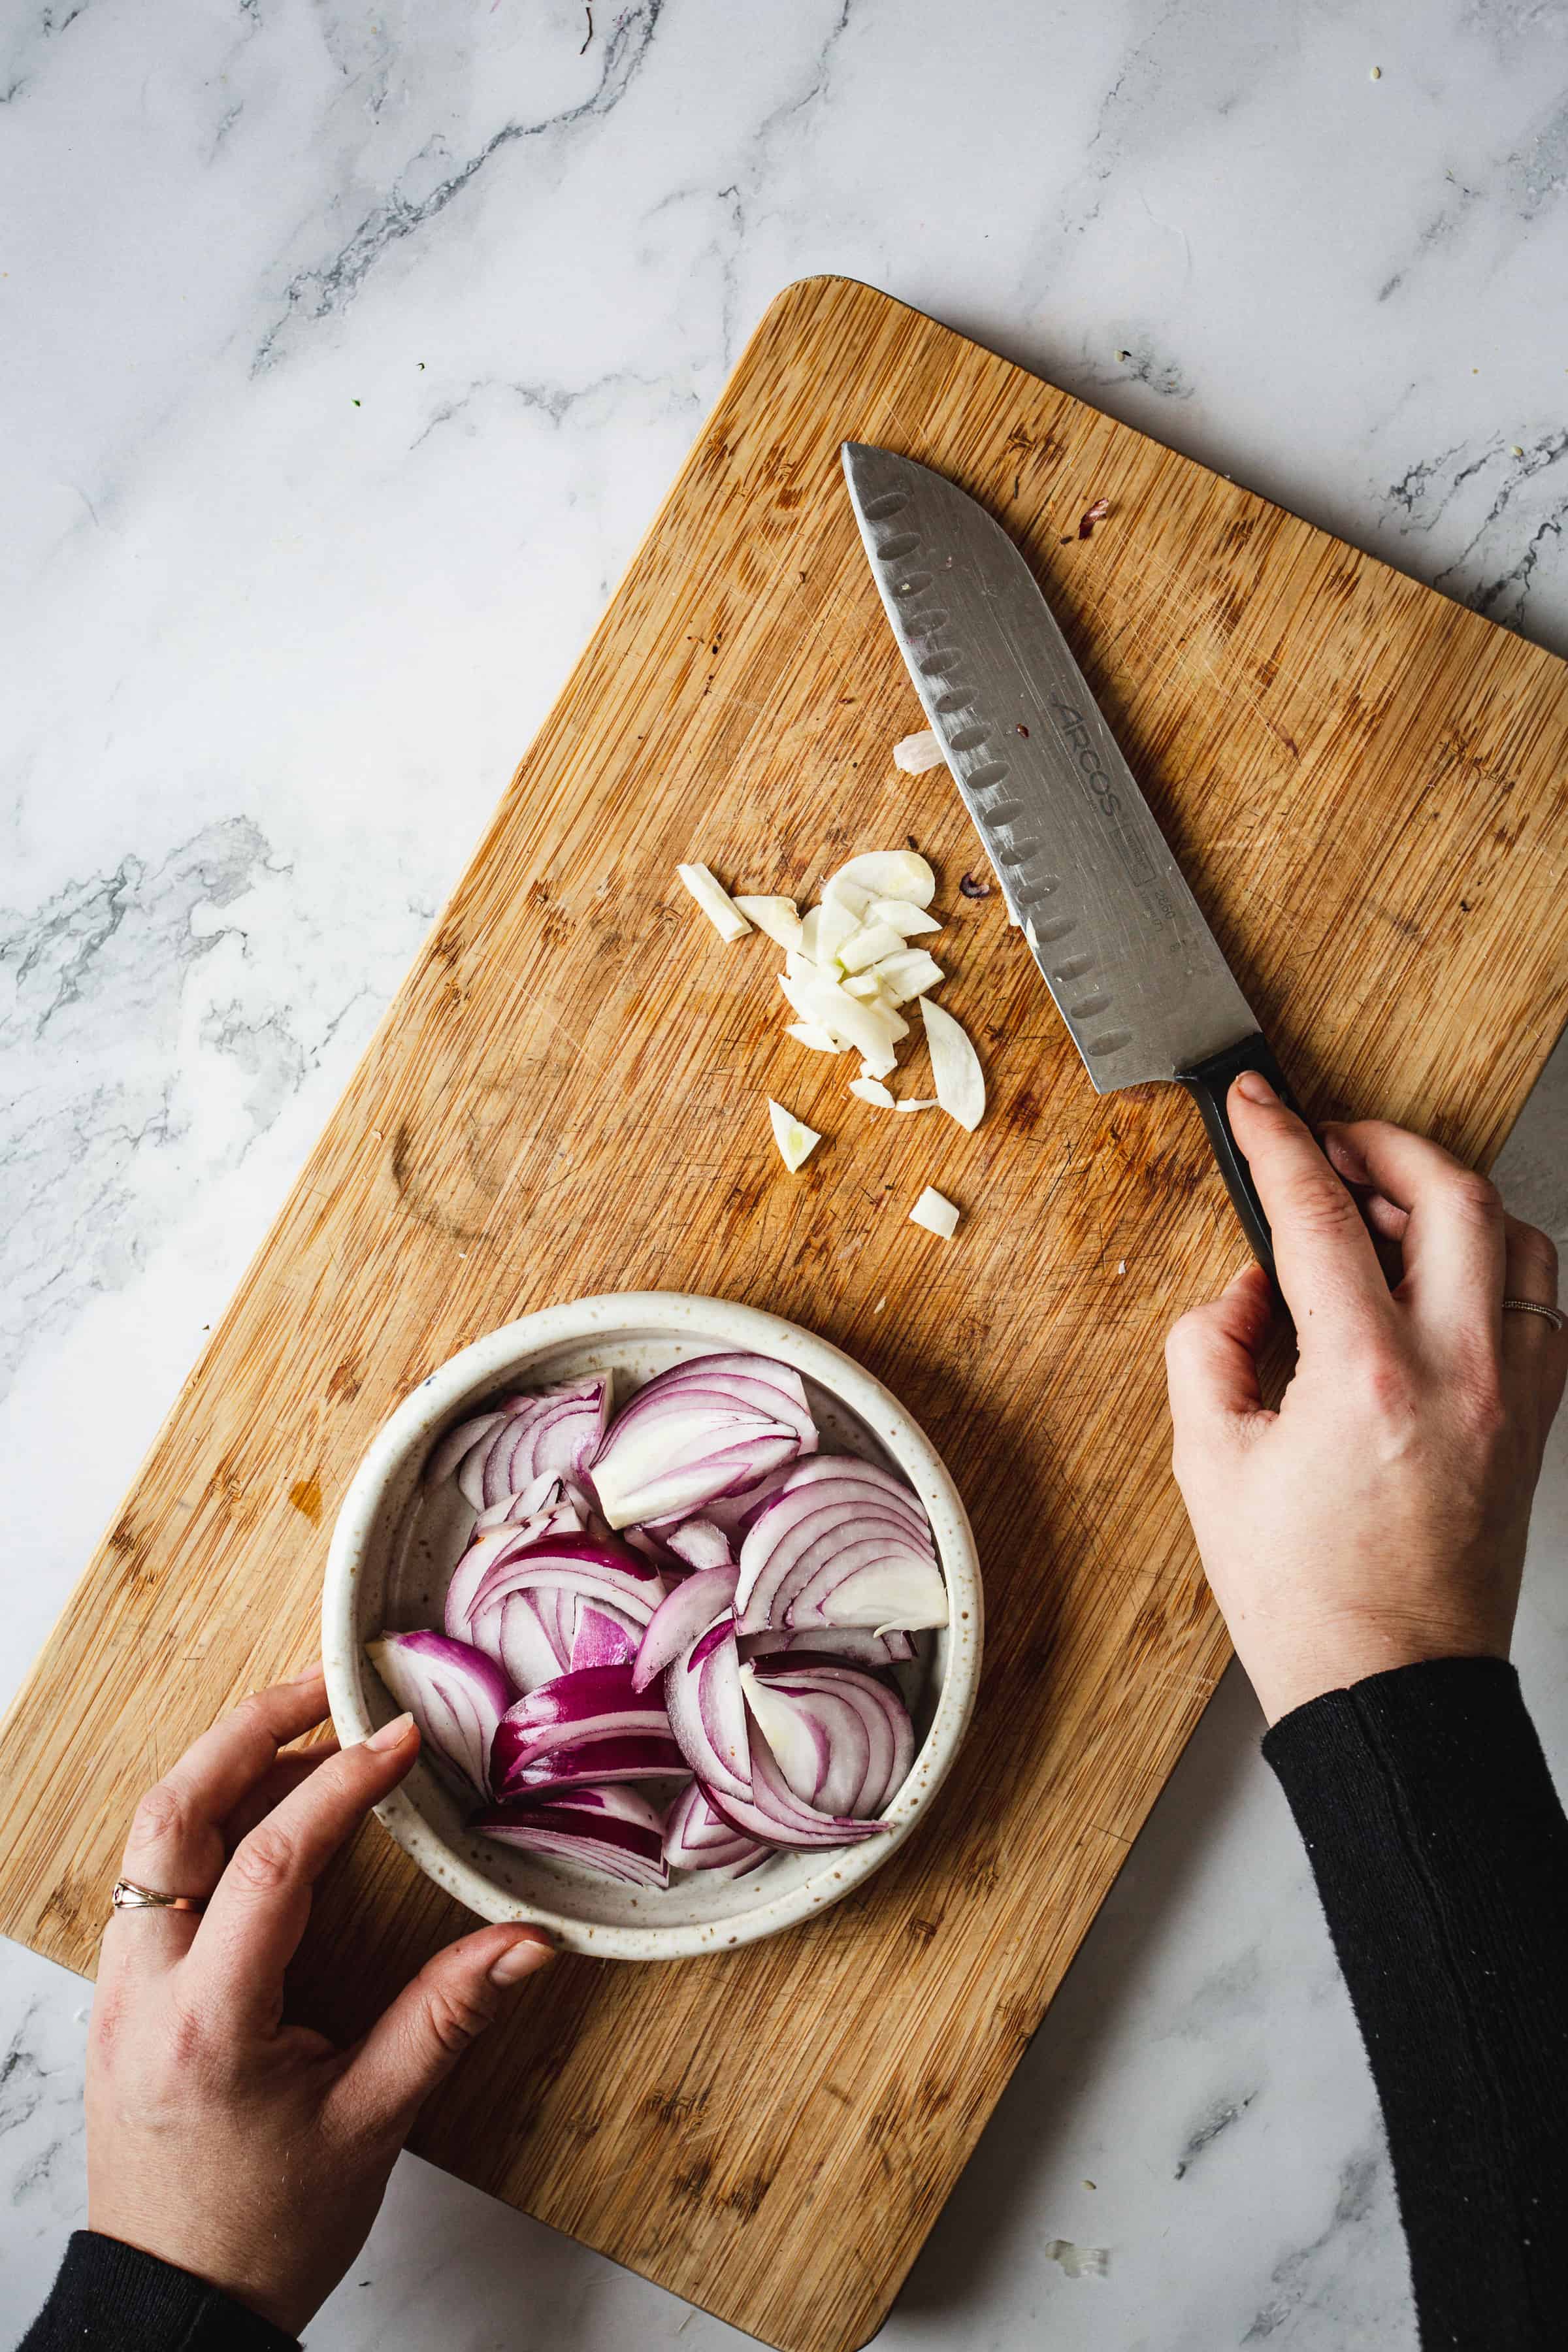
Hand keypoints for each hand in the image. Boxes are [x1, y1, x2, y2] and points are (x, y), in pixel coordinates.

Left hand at [87, 1667, 553, 2335]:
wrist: (173, 2307)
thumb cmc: (265, 2232)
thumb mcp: (372, 2125)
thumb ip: (444, 2019)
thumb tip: (526, 1944)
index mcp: (210, 2020)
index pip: (271, 1859)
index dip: (341, 1783)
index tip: (397, 1739)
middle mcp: (145, 1988)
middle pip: (172, 1814)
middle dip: (246, 1731)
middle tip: (321, 1686)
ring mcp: (120, 1988)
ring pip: (150, 1837)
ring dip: (221, 1769)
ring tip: (300, 1730)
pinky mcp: (121, 1996)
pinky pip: (150, 1875)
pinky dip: (203, 1821)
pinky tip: (261, 1811)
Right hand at [1166, 1074, 1566, 1724]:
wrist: (1389, 1687)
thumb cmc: (1305, 1596)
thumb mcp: (1209, 1462)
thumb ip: (1210, 1347)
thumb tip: (1244, 1288)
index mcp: (1368, 1377)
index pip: (1321, 1214)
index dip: (1278, 1140)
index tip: (1256, 1104)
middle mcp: (1460, 1372)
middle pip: (1453, 1195)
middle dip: (1383, 1144)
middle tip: (1329, 1142)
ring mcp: (1513, 1395)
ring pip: (1516, 1239)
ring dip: (1451, 1199)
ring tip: (1386, 1207)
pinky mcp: (1536, 1422)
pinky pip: (1538, 1303)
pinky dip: (1493, 1263)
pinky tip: (1438, 1279)